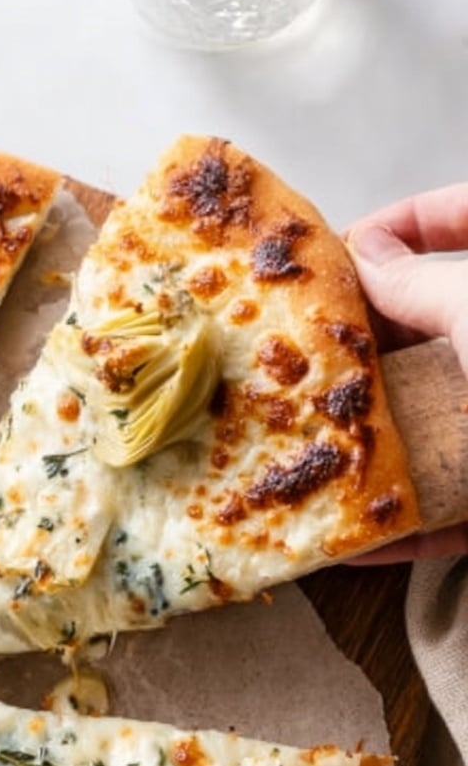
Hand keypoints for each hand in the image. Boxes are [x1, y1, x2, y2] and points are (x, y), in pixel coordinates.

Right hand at [345, 185, 467, 561]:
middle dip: (375, 346)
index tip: (351, 243)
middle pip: (440, 337)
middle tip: (314, 352)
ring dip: (377, 447)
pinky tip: (357, 546)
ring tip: (313, 448)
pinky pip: (453, 519)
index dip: (411, 219)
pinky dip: (407, 535)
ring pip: (437, 432)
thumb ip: (423, 281)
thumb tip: (368, 258)